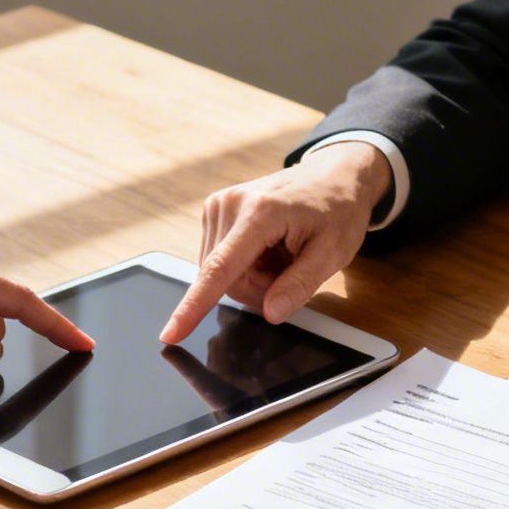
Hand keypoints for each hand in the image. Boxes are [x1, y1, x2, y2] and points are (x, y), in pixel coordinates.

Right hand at [160, 142, 388, 343]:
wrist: (333, 174)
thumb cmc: (338, 209)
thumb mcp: (333, 252)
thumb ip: (299, 285)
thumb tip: (270, 314)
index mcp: (260, 213)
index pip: (219, 269)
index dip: (193, 307)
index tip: (170, 334)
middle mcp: (229, 205)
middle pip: (222, 280)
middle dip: (256, 289)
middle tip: (290, 268)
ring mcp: (217, 205)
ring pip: (218, 274)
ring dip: (252, 276)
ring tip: (281, 252)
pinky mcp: (214, 211)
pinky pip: (219, 260)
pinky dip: (245, 264)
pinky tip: (267, 246)